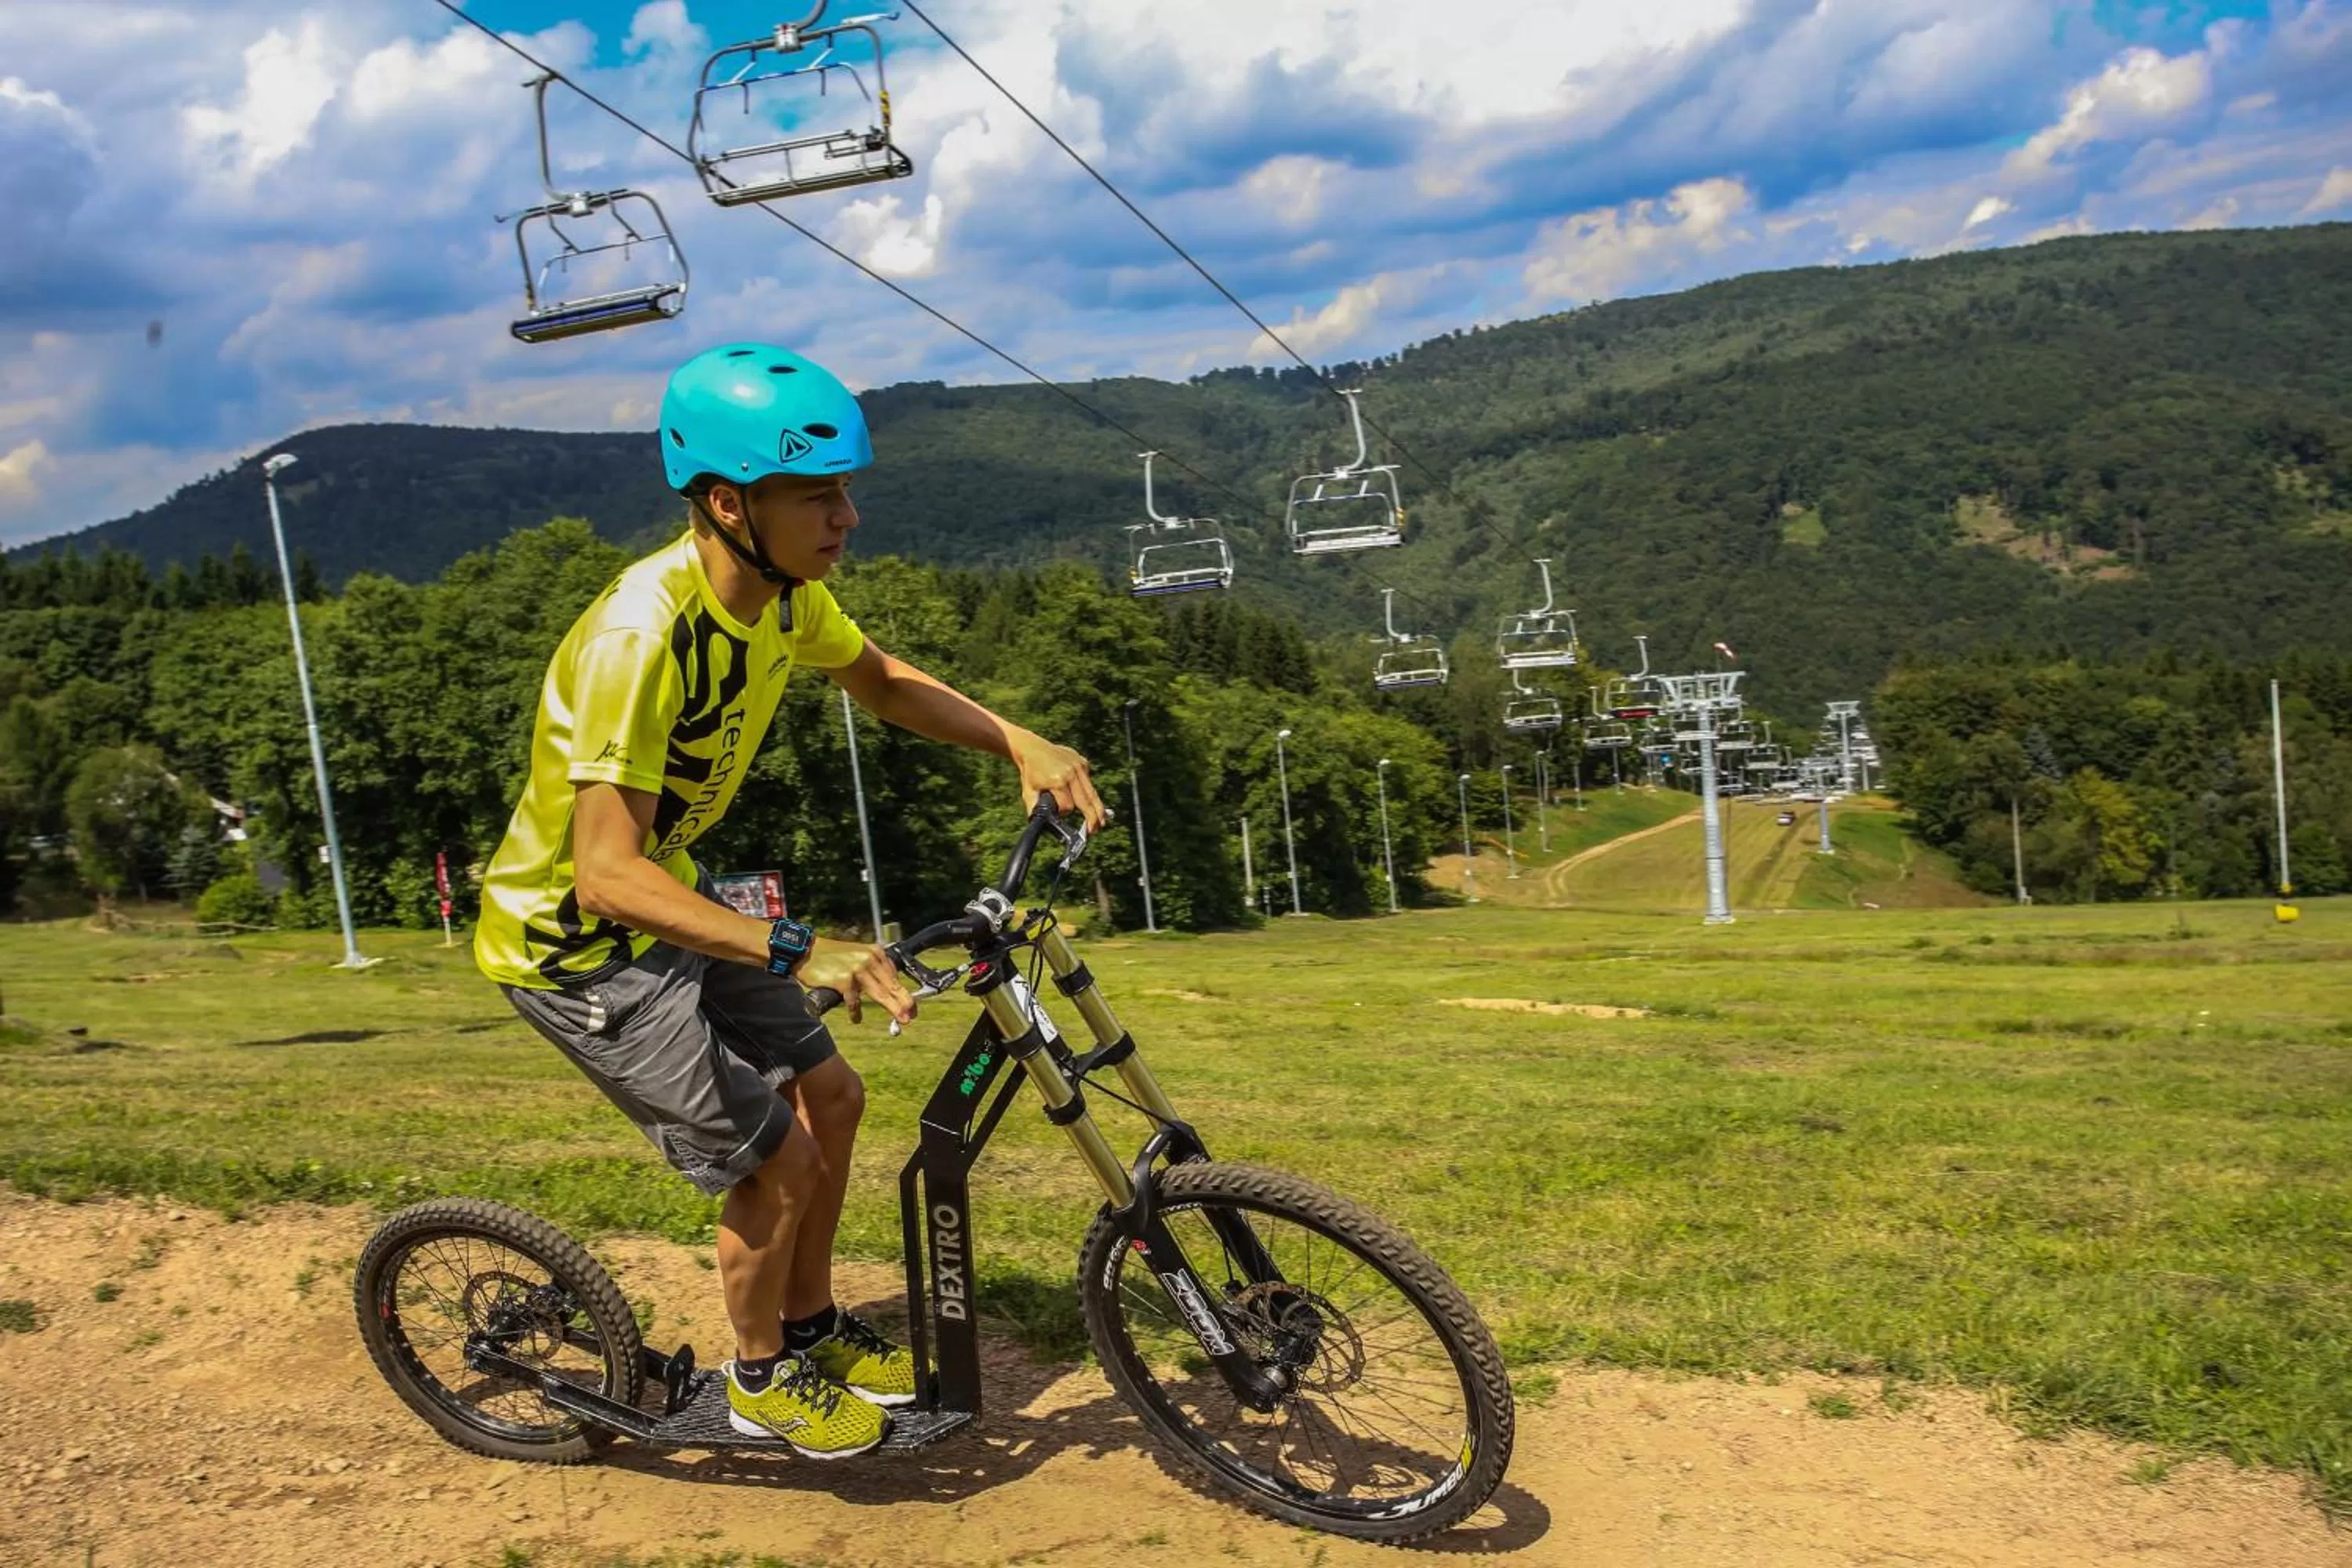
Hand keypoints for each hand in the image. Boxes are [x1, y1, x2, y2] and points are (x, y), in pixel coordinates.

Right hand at [794, 937, 914, 1025]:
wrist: (807, 952)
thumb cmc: (832, 958)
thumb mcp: (858, 957)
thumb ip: (873, 970)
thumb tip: (890, 991)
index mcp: (875, 953)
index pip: (894, 976)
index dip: (903, 993)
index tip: (912, 1007)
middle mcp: (869, 959)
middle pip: (891, 985)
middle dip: (903, 1003)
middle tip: (911, 1016)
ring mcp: (857, 969)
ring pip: (880, 994)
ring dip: (892, 1008)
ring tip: (901, 1020)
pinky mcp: (844, 980)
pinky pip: (854, 1001)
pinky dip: (855, 1012)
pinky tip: (856, 1019)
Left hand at [1010, 730, 1108, 830]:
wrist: (1032, 748)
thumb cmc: (1030, 771)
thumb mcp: (1028, 792)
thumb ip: (1034, 809)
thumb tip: (1038, 825)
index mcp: (1058, 781)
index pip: (1068, 806)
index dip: (1064, 813)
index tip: (1060, 814)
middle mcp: (1072, 772)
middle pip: (1087, 801)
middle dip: (1092, 817)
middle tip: (1095, 829)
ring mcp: (1079, 766)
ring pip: (1091, 792)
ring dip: (1097, 808)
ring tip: (1101, 821)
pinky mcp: (1083, 762)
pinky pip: (1088, 781)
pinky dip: (1088, 791)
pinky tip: (1087, 799)